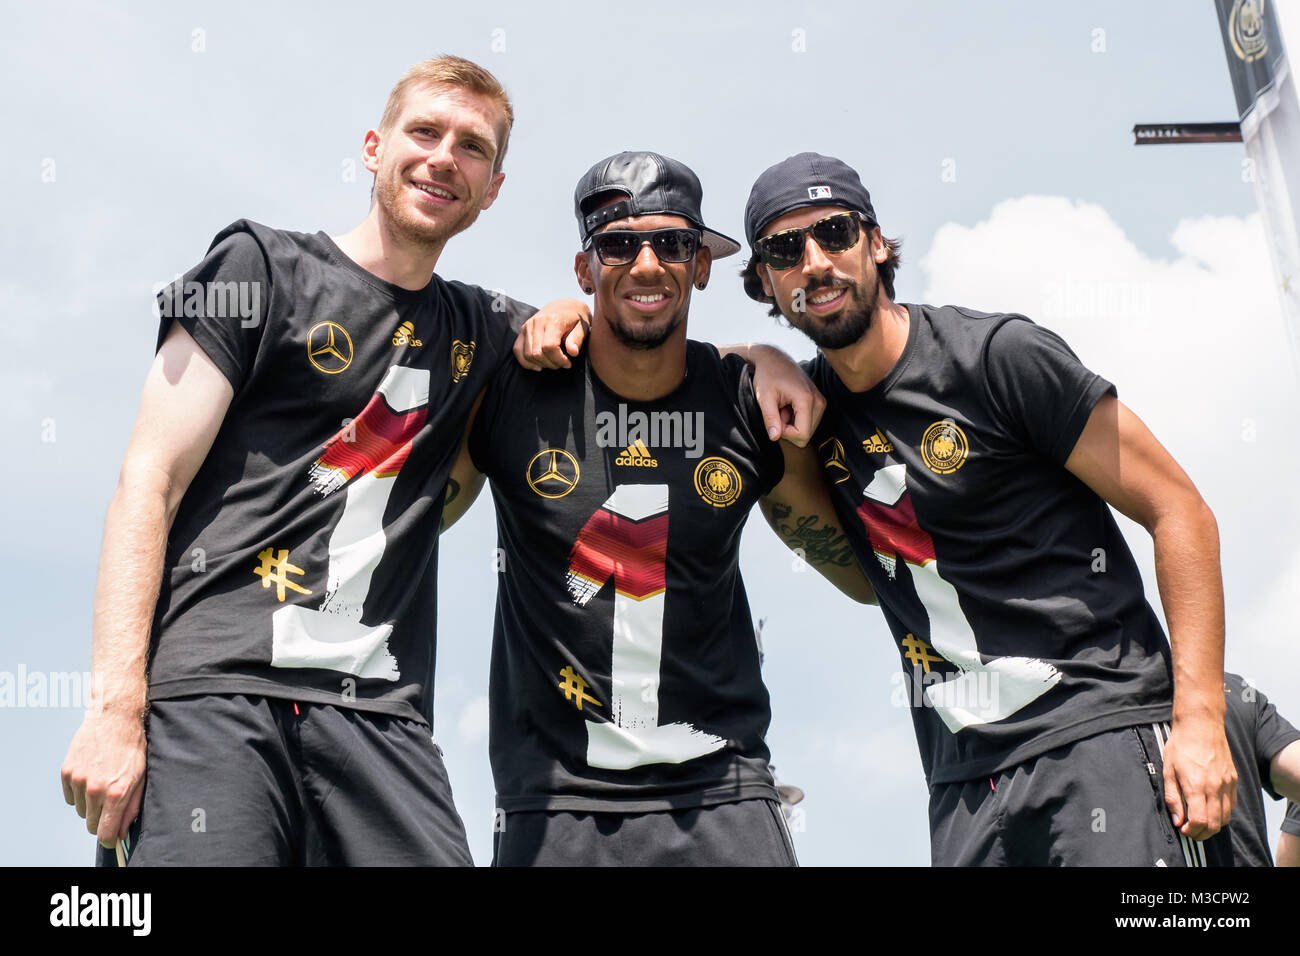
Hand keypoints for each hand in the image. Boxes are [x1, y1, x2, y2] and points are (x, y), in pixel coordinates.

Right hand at [61, 709, 146, 845]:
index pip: (105, 833)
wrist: (114, 718)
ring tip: (102, 784)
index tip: (112, 838)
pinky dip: (79, 792)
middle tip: (110, 805)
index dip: (109, 839)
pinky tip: (91, 776)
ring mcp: (78, 781)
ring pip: (81, 811)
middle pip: (92, 825)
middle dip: (101, 820)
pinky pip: (71, 797)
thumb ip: (131, 807)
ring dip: (90, 805)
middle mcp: (95, 789)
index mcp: (117, 792)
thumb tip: (122, 831)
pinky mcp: (67, 772)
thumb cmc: (132, 747)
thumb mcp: (140, 777)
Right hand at [513, 298, 590, 369]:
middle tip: (562, 363)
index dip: (558, 360)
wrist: (565, 306)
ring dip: (541, 363)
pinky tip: (538, 364)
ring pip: (527, 354)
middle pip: (537, 353)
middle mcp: (537, 322)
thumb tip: (572, 352)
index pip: (549, 347)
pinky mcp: (523, 330)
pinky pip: (517, 350)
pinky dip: (526, 361)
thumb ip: (577, 340)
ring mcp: (527, 326)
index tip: (568, 363)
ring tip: (553, 362)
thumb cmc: (576, 319)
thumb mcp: (582, 328)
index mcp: (553, 320)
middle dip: (551, 363)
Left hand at [750, 344, 825, 445]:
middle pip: (807, 435)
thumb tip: (774, 437)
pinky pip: (810, 421)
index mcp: (806, 399)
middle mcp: (818, 401)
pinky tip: (788, 406)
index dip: (786, 434)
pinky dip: (797, 418)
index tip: (775, 420)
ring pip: (808, 430)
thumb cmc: (767, 375)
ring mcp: (821, 401)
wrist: (774, 359)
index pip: (802, 435)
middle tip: (778, 412)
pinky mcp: (819, 401)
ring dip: (793, 424)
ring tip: (783, 407)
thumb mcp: (764, 398)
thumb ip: (770, 419)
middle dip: (790, 429)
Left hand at [1161, 717, 1236, 839]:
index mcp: (1196, 785)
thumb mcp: (1168, 770)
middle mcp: (1215, 787)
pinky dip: (1223, 813)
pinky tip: (1211, 809)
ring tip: (1200, 822)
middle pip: (1215, 824)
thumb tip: (1177, 819)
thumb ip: (1172, 797)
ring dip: (1214, 825)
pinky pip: (1233, 804)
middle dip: (1202, 833)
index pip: (1199, 821)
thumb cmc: (1181, 745)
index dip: (1191, 831)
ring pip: (1227, 817)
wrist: (1201, 725)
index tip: (1183, 829)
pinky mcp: (1234, 779)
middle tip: (1191, 831)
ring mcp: (1227, 783)